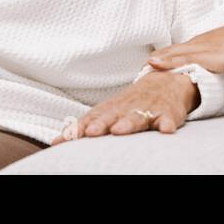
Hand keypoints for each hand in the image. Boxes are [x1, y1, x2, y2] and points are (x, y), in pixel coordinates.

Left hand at [51, 71, 197, 144]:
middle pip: (113, 115)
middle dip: (102, 124)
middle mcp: (128, 107)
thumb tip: (55, 143)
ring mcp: (148, 108)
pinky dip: (167, 124)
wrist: (168, 80)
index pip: (93, 118)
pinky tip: (166, 130)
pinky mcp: (168, 112)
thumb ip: (84, 127)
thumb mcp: (109, 112)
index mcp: (112, 108)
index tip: (67, 139)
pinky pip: (169, 119)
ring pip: (138, 115)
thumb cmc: (132, 102)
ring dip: (129, 123)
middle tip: (91, 133)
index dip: (80, 127)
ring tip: (120, 130)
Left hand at [146, 10, 223, 74]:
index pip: (177, 51)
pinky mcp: (219, 56)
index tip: (145, 69)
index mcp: (206, 42)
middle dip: (156, 64)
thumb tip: (212, 64)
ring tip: (144, 71)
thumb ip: (220, 55)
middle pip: (173, 52)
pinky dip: (178, 64)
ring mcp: (210, 48)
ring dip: (162, 62)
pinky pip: (194, 61)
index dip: (161, 60)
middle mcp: (204, 43)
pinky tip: (169, 68)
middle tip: (137, 74)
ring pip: (179, 54)